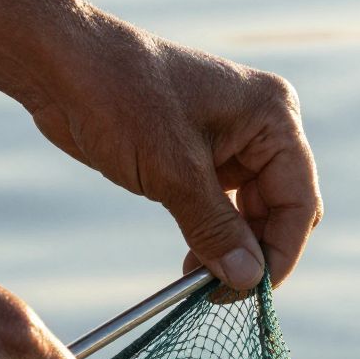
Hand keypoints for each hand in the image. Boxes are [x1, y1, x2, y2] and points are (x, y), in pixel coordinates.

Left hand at [30, 9, 322, 292]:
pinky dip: (212, 236)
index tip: (249, 293)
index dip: (280, 253)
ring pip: (252, 213)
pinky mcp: (200, 154)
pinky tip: (191, 261)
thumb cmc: (120, 100)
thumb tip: (249, 280)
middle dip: (256, 253)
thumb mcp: (173, 172)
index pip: (298, 200)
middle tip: (220, 293)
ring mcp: (232, 140)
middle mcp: (261, 126)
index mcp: (272, 116)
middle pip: (281, 209)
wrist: (61, 65)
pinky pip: (223, 207)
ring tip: (199, 281)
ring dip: (232, 249)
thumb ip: (216, 228)